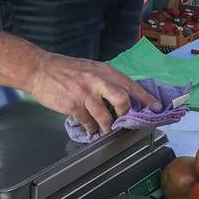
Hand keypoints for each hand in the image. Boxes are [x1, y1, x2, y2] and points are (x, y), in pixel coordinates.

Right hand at [29, 55, 159, 135]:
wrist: (41, 69)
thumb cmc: (68, 70)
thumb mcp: (91, 69)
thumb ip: (106, 81)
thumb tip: (123, 97)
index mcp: (105, 71)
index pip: (130, 85)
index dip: (145, 97)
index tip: (157, 107)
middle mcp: (97, 80)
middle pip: (122, 100)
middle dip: (125, 114)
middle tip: (123, 121)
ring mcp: (85, 93)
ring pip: (105, 116)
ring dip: (107, 127)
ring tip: (105, 130)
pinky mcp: (73, 105)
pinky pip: (87, 122)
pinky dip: (90, 128)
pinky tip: (89, 128)